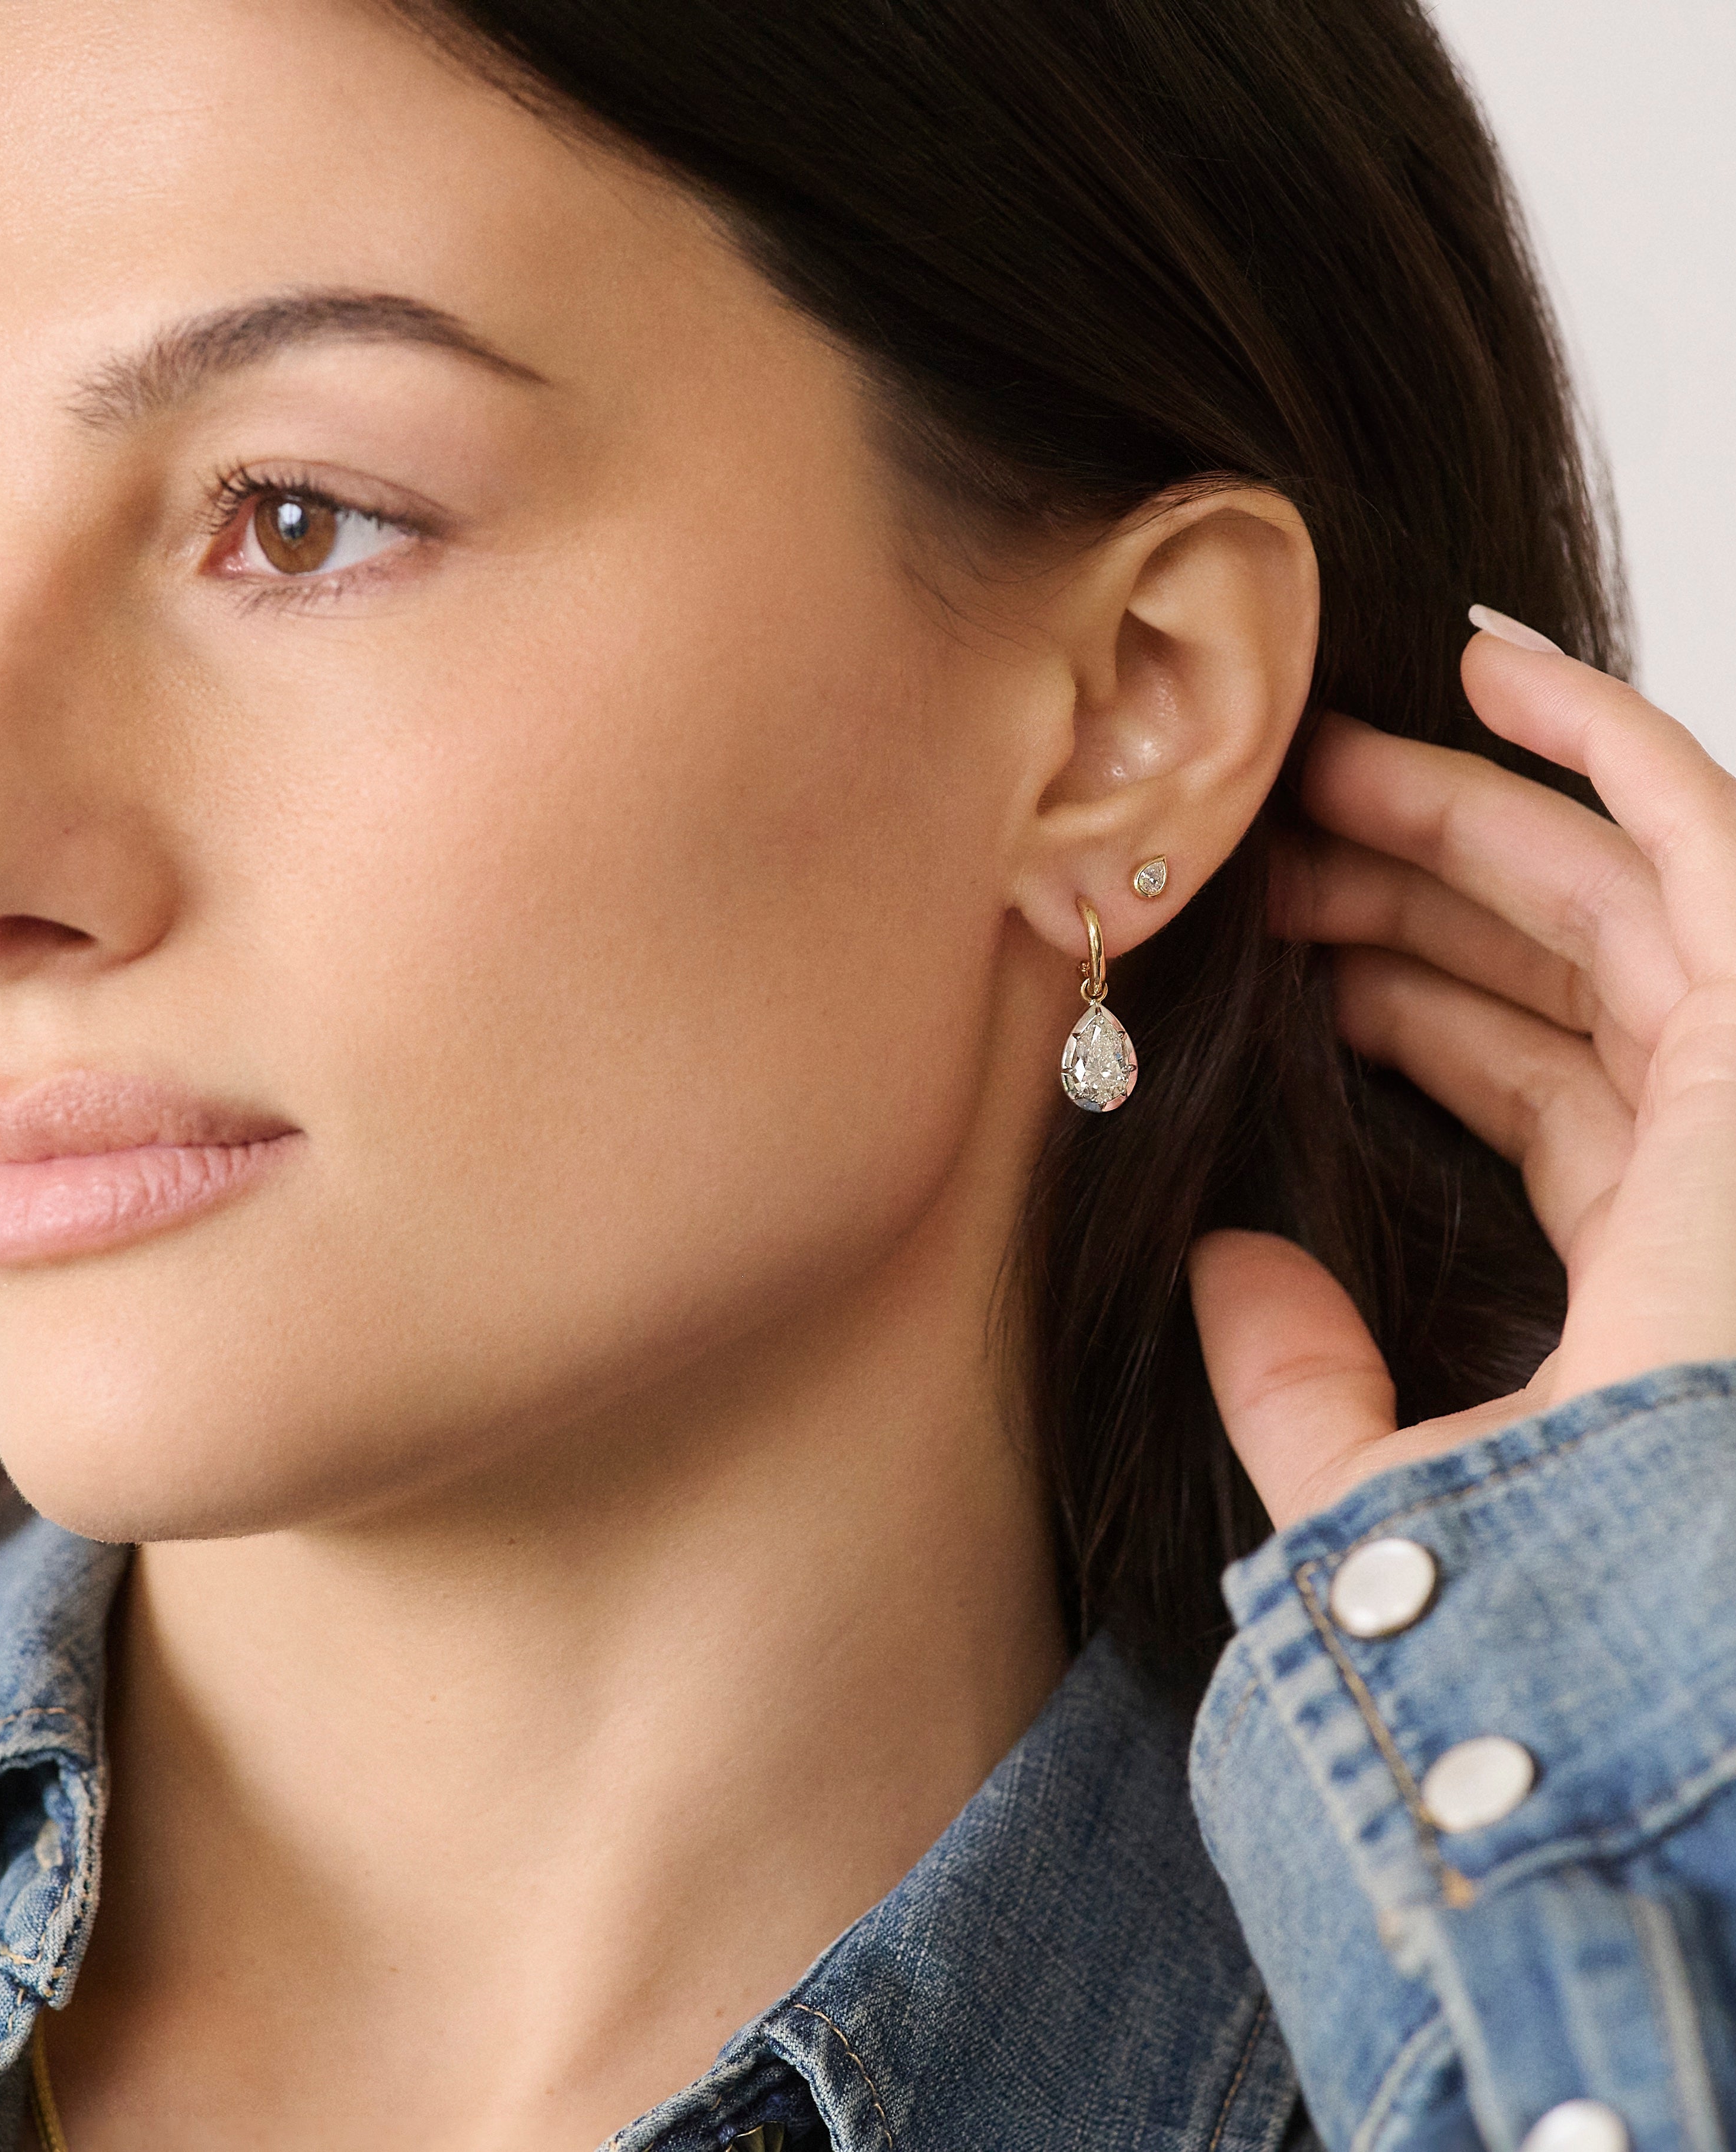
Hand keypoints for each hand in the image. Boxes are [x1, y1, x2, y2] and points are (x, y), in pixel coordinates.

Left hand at [1189, 617, 1735, 1531]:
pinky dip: (1605, 739)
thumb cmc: (1570, 1597)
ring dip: (1467, 808)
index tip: (1278, 950)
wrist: (1693, 1638)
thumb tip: (1214, 1269)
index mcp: (1654, 1253)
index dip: (1403, 1001)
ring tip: (1321, 757)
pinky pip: (1703, 833)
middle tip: (1274, 833)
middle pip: (1553, 970)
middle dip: (1413, 887)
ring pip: (1603, 890)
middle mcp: (1724, 1155)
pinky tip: (1484, 668)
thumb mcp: (1388, 1485)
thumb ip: (1299, 1385)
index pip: (1524, 1083)